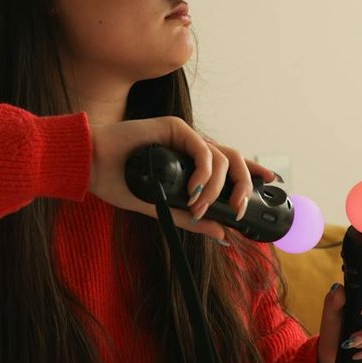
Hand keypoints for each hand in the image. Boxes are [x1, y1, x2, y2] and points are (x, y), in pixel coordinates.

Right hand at [88, 117, 278, 241]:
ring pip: (223, 156)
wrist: (90, 166)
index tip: (271, 182)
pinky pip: (202, 149)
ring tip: (199, 206)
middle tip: (236, 210)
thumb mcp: (162, 208)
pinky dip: (204, 172)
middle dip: (244, 185)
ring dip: (219, 187)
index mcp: (191, 162)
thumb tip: (222, 234)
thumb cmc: (120, 182)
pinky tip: (193, 191)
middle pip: (234, 159)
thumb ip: (191, 219)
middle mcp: (192, 147)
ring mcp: (184, 136)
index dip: (253, 171)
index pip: (230, 163)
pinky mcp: (173, 128)